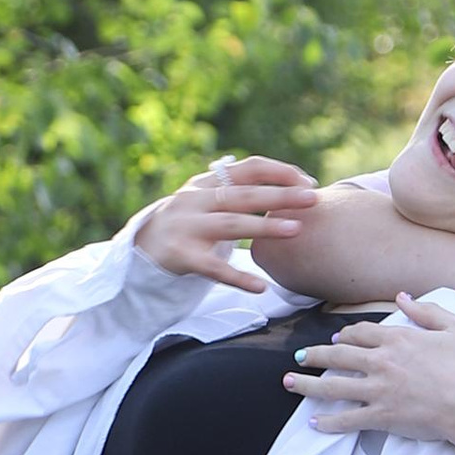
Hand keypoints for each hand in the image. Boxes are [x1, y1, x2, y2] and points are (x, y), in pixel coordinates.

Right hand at [134, 154, 315, 294]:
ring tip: (296, 230)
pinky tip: (261, 286)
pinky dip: (238, 277)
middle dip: (280, 195)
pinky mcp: (180, 255)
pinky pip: (213, 268)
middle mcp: (195, 199)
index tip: (309, 182)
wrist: (141, 248)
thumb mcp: (209, 200)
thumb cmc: (190, 224)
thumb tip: (295, 186)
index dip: (280, 172)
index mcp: (207, 182)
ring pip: (231, 224)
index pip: (248, 168)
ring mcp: (186, 227)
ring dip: (265, 226)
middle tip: (312, 198)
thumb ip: (241, 192)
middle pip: (243, 194)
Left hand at [282, 294, 454, 454]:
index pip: (362, 332)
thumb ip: (426, 311)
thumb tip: (401, 297)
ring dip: (307, 385)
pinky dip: (329, 422)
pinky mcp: (382, 416)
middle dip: (315, 355)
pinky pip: (348, 419)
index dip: (346, 335)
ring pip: (333, 386)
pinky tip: (314, 423)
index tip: (337, 338)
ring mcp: (380, 390)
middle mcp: (383, 361)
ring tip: (289, 383)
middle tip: (300, 357)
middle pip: (339, 355)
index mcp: (399, 338)